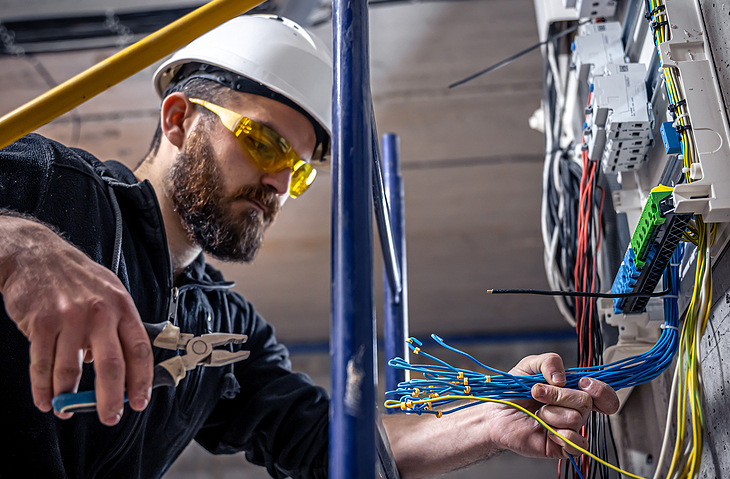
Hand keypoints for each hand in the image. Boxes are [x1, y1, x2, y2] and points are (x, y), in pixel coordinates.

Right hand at [0, 216, 152, 424]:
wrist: (36, 254)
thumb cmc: (77, 276)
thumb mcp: (109, 292)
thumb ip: (117, 326)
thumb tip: (120, 366)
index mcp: (122, 306)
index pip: (140, 349)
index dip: (142, 380)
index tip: (140, 401)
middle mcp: (100, 313)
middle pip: (111, 365)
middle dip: (111, 398)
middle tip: (110, 417)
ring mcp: (70, 318)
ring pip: (72, 371)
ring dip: (70, 397)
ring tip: (68, 410)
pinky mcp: (41, 323)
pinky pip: (43, 365)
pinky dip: (43, 388)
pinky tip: (46, 400)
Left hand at [488, 353, 618, 458]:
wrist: (495, 413)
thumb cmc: (513, 391)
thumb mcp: (529, 366)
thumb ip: (549, 361)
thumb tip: (562, 378)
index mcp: (573, 390)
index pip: (604, 394)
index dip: (601, 389)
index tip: (583, 383)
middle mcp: (575, 410)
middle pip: (586, 402)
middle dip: (558, 395)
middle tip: (537, 393)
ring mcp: (570, 429)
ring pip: (576, 419)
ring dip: (551, 413)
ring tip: (538, 413)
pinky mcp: (563, 447)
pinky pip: (577, 444)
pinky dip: (560, 434)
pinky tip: (547, 430)